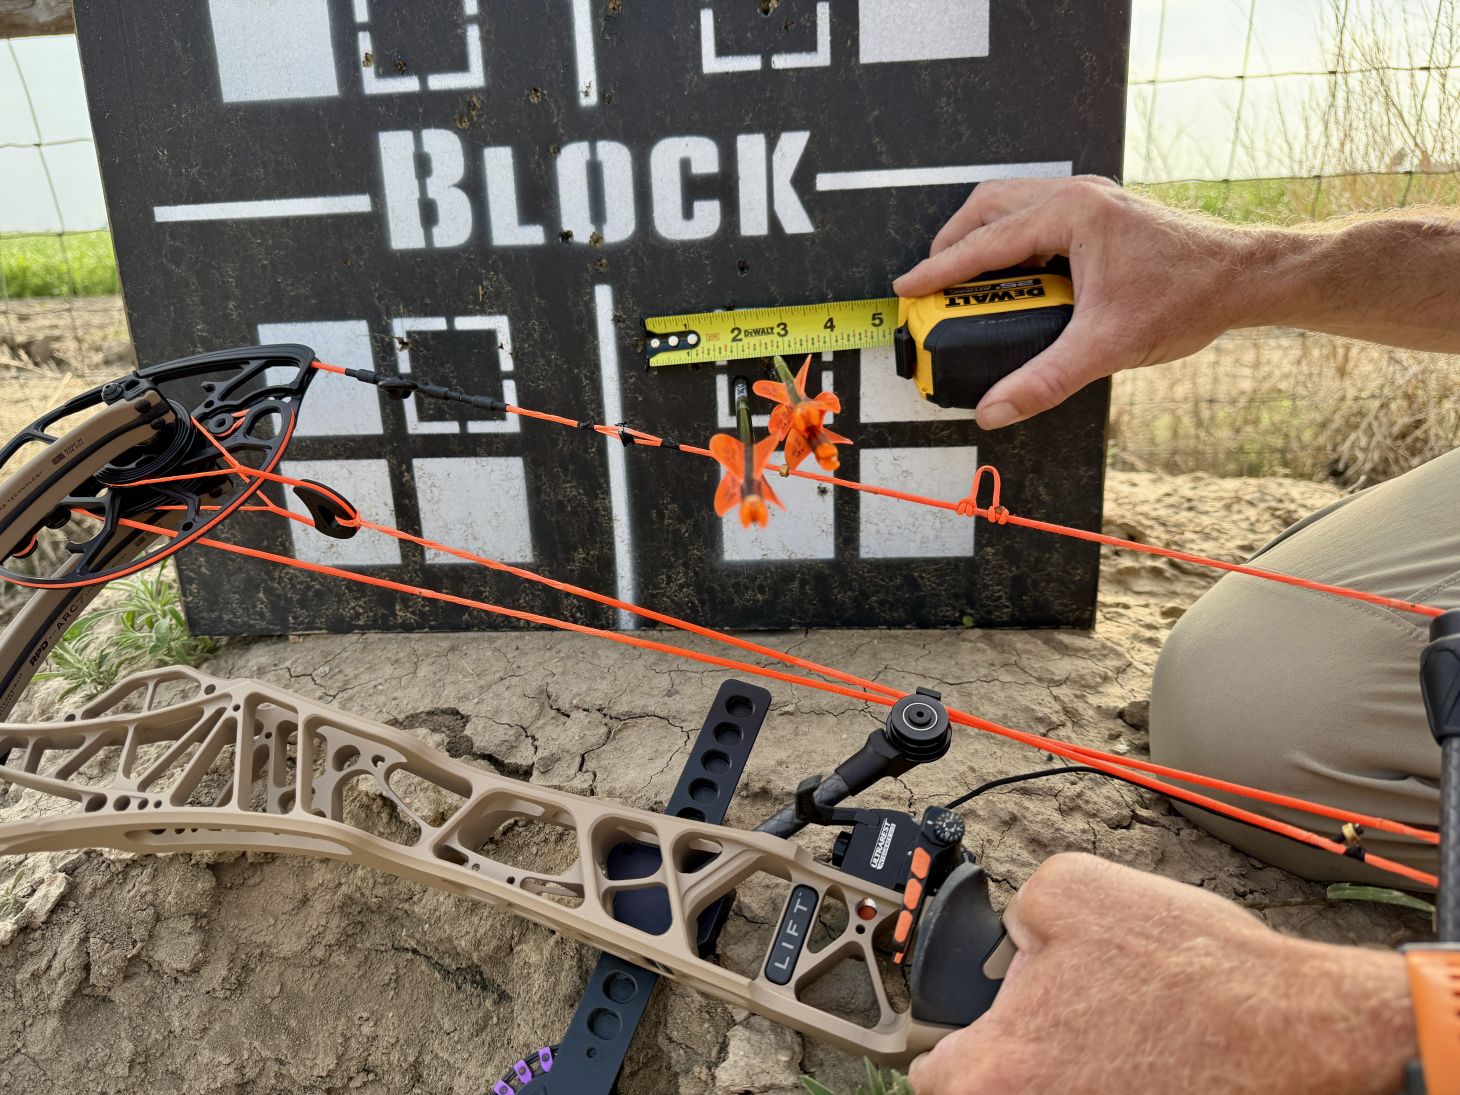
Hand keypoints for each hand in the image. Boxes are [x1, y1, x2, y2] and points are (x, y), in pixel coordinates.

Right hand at [892, 178, 1259, 429]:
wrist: (1247, 277)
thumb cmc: (1188, 295)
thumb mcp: (1106, 346)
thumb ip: (1044, 381)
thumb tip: (995, 409)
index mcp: (1070, 214)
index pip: (984, 243)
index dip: (939, 270)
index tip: (907, 290)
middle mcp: (1077, 196)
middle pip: (988, 207)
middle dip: (953, 242)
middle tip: (931, 282)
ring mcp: (1091, 201)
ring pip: (1012, 206)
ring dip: (982, 239)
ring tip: (965, 280)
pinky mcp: (1102, 214)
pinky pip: (1038, 217)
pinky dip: (1013, 242)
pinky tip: (1015, 279)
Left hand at [907, 853, 1415, 1094]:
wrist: (1303, 1031)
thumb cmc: (1195, 972)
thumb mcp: (1071, 889)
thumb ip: (1014, 912)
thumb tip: (1013, 941)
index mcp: (995, 1074)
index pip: (933, 1073)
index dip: (969, 1032)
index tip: (1002, 1021)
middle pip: (995, 1093)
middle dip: (1024, 1058)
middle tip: (1077, 1023)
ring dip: (1078, 1075)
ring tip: (1125, 1039)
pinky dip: (1124, 1085)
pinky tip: (1158, 1063)